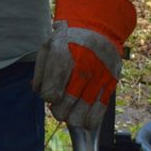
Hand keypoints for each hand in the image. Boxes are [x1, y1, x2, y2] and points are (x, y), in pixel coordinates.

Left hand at [32, 0, 137, 131]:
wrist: (99, 29)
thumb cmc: (69, 40)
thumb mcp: (48, 47)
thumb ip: (40, 73)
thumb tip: (39, 93)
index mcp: (63, 56)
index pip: (50, 94)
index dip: (48, 96)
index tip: (51, 91)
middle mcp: (82, 68)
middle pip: (64, 108)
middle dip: (58, 109)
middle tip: (60, 102)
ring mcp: (99, 77)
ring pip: (81, 115)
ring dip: (72, 117)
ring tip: (71, 109)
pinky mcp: (111, 83)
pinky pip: (99, 112)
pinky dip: (89, 121)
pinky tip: (84, 118)